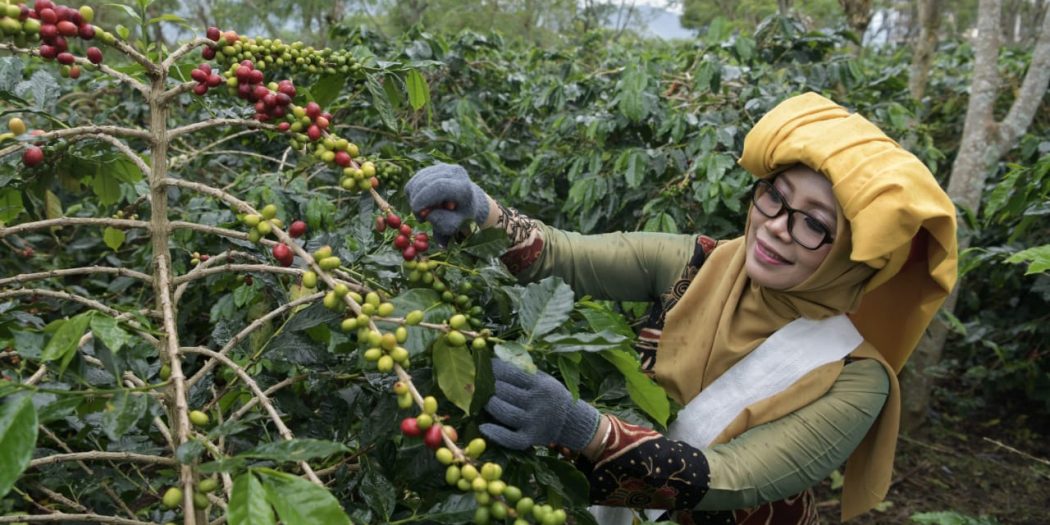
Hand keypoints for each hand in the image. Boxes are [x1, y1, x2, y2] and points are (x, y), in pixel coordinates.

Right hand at [404, 163, 489, 245]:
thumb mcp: (454, 225)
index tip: (417, 213)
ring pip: (417, 181)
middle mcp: (455, 172)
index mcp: (463, 187)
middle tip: (421, 218)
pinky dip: (414, 194)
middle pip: (425, 182)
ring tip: (426, 211)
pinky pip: (415, 180)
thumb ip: (440, 222)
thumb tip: (426, 214)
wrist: (470, 203)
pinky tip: (425, 203)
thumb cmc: (460, 217)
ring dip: (415, 199)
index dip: (423, 199)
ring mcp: (445, 167)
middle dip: (417, 201)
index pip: (439, 187)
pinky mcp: (435, 167)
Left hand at [480, 359, 599, 450]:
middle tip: (476, 383)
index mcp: (541, 384)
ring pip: (505, 413)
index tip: (483, 366)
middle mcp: (538, 402)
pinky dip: (495, 433)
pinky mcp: (531, 439)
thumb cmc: (549, 395)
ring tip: (481, 400)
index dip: (494, 369)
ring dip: (489, 405)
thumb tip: (493, 360)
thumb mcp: (542, 379)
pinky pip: (510, 438)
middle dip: (488, 387)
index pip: (512, 373)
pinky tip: (482, 427)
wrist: (571, 421)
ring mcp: (535, 422)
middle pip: (506, 393)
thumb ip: (522, 371)